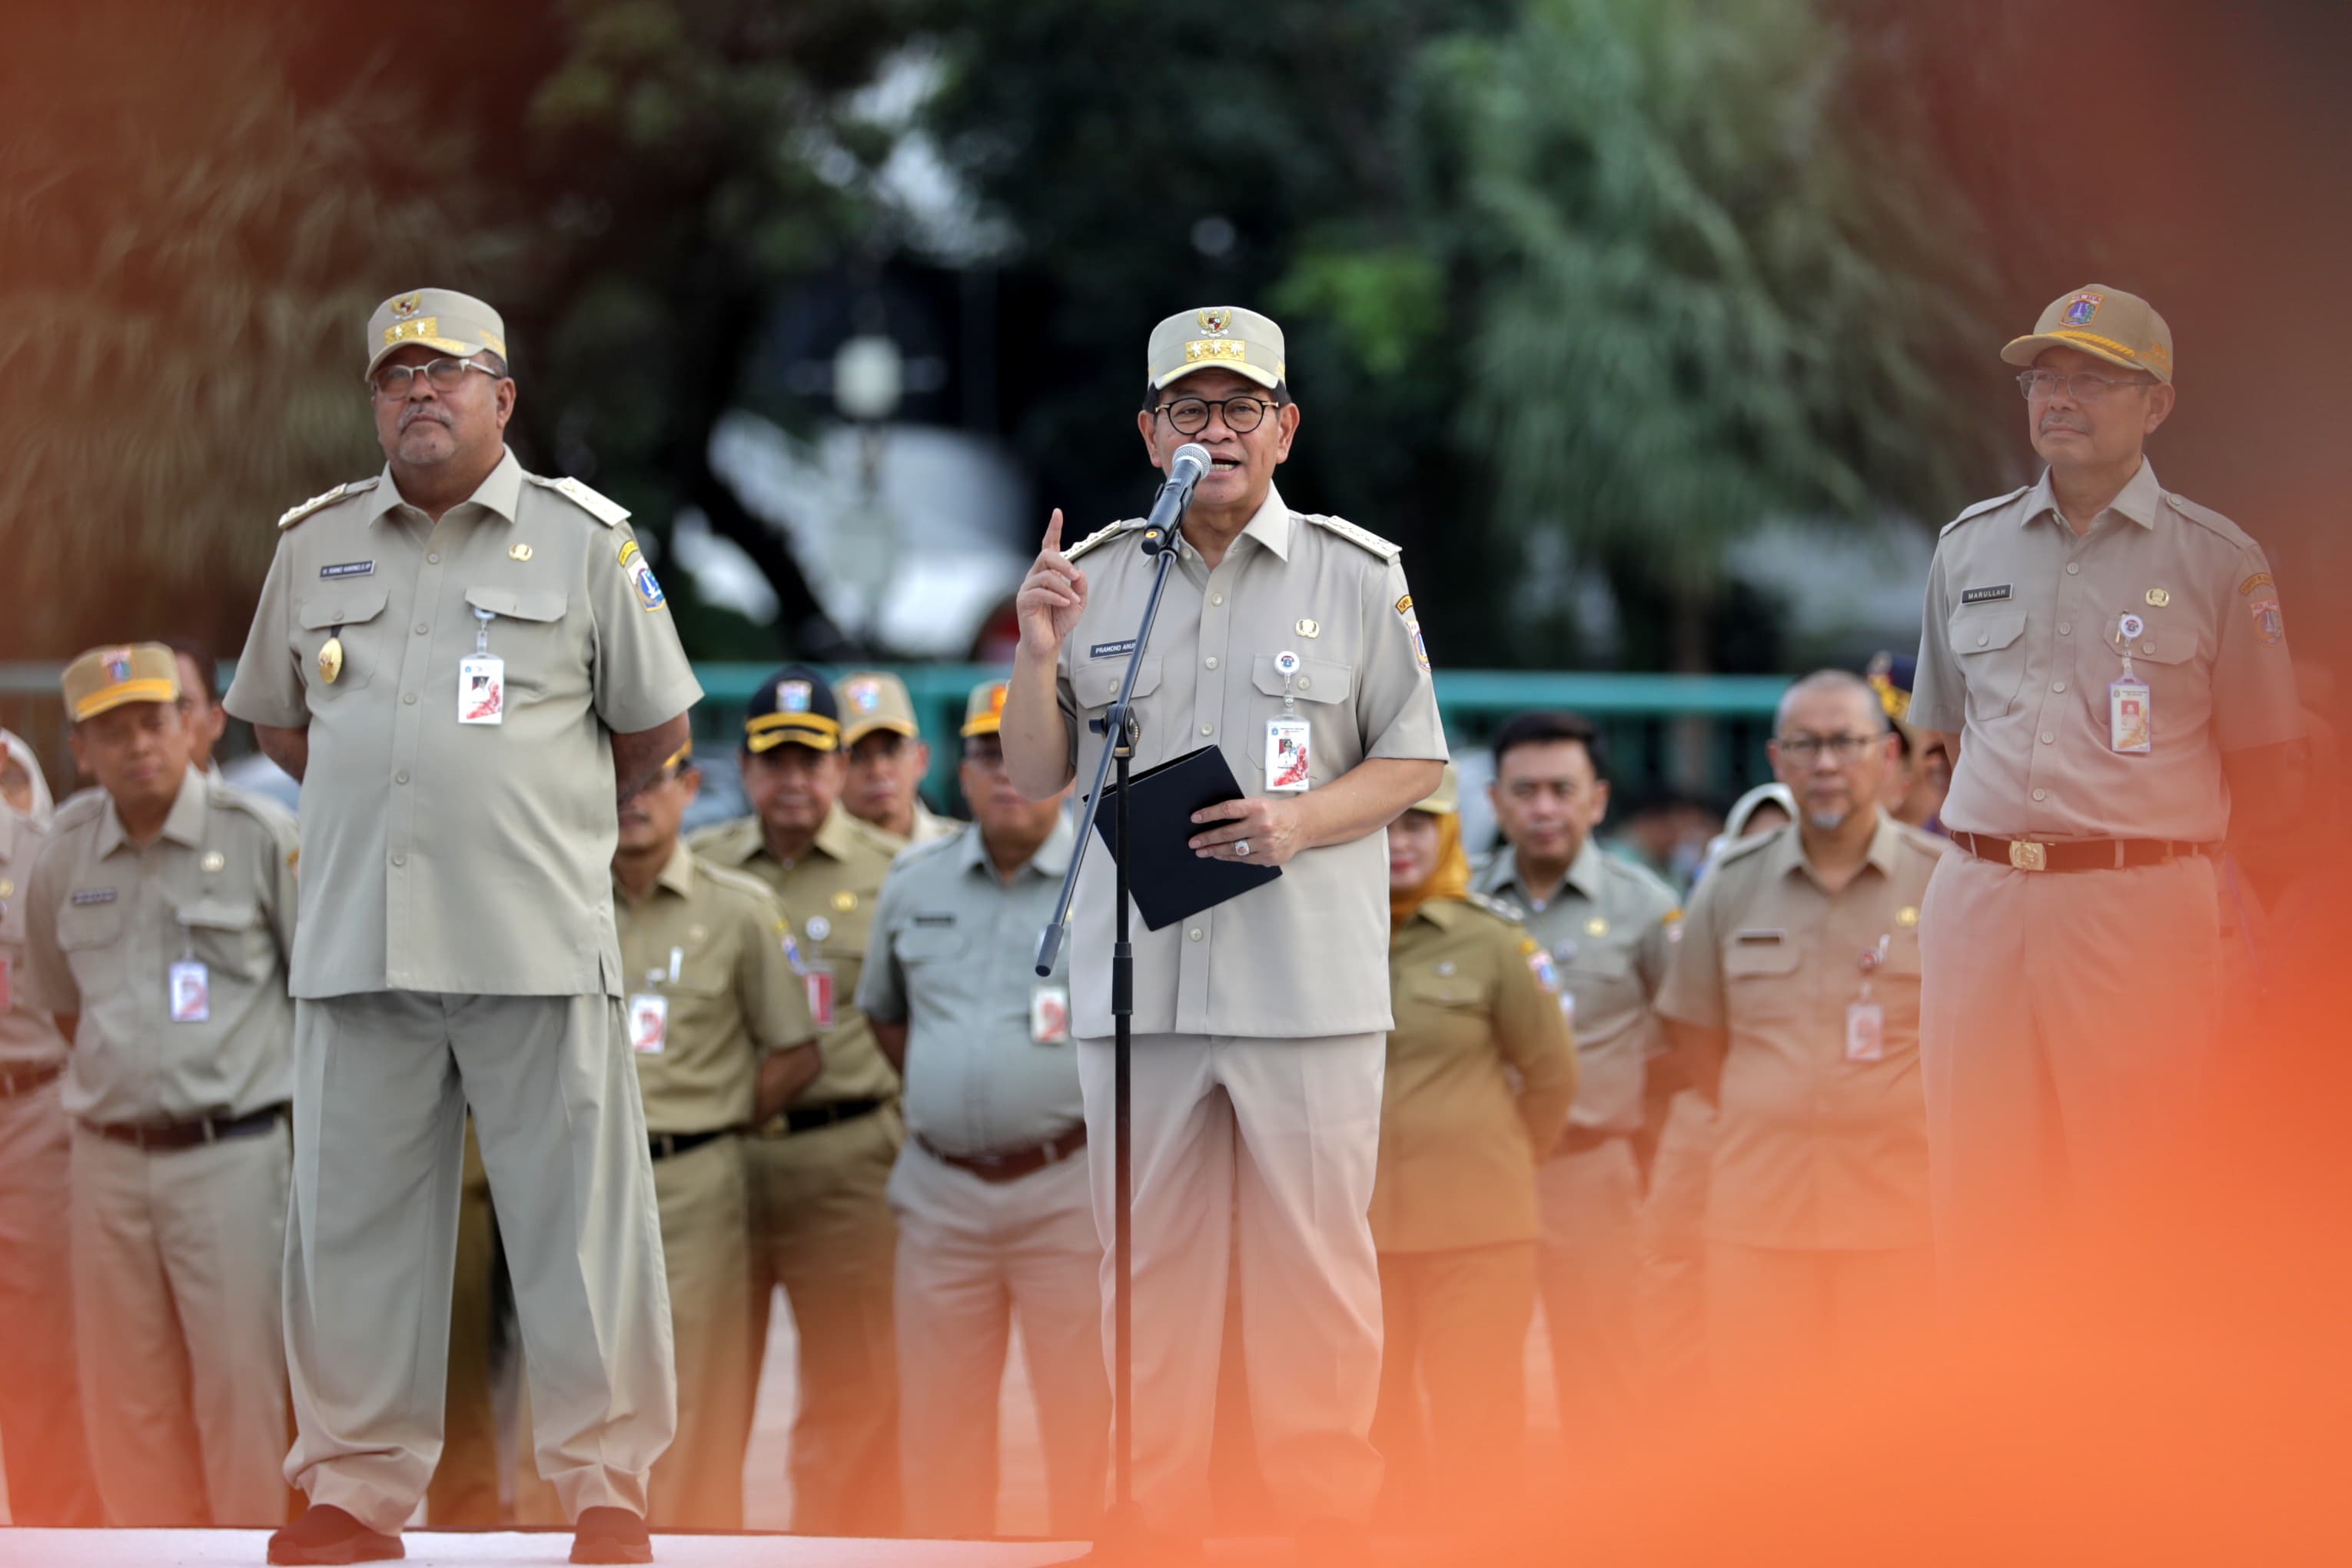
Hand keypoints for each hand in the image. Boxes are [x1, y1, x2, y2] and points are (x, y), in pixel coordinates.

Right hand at [1015, 509, 1087, 658]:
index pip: (1050, 546)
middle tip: (1075, 574)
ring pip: (1045, 575)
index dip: (1054, 529)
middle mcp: (1036, 576)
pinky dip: (1056, 596)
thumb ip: (1080, 585)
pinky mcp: (1024, 600)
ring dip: (1063, 587)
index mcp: (1049, 572)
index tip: (1057, 514)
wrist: (1048, 642)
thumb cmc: (1059, 621)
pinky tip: (1064, 603)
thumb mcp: (1078, 601)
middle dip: (1063, 562)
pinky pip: (1040, 592)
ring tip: (1072, 599)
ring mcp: (1028, 587)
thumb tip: (1080, 571)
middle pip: (1046, 556)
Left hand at [1189, 794, 1304, 867]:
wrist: (1302, 825)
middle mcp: (1262, 826)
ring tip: (1202, 851)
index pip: (1228, 810)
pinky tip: (1219, 854)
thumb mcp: (1260, 803)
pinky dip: (1229, 856)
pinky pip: (1243, 859)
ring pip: (1234, 849)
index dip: (1209, 814)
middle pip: (1227, 833)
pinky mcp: (1269, 857)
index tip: (1195, 818)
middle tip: (1193, 841)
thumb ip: (1241, 810)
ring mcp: (1266, 844)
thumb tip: (1212, 817)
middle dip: (1207, 838)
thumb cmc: (1277, 812)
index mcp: (1258, 807)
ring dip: (1214, 850)